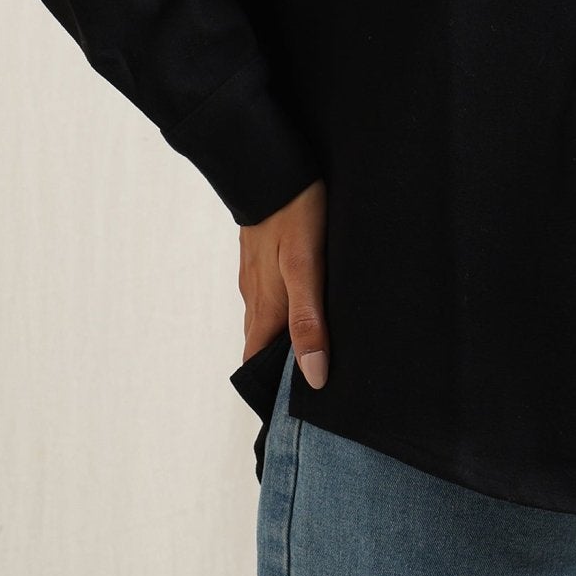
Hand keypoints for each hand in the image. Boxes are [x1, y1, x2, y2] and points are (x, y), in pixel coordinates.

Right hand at [237, 176, 329, 388]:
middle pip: (264, 345)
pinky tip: (310, 301)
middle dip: (283, 367)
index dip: (270, 391)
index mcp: (265, 309)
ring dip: (287, 337)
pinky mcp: (263, 256)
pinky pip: (272, 293)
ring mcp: (256, 276)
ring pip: (269, 318)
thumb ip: (308, 321)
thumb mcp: (306, 269)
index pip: (257, 366)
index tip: (292, 411)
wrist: (271, 164)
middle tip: (315, 382)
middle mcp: (256, 297)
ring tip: (319, 347)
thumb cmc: (293, 214)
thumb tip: (313, 376)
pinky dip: (287, 308)